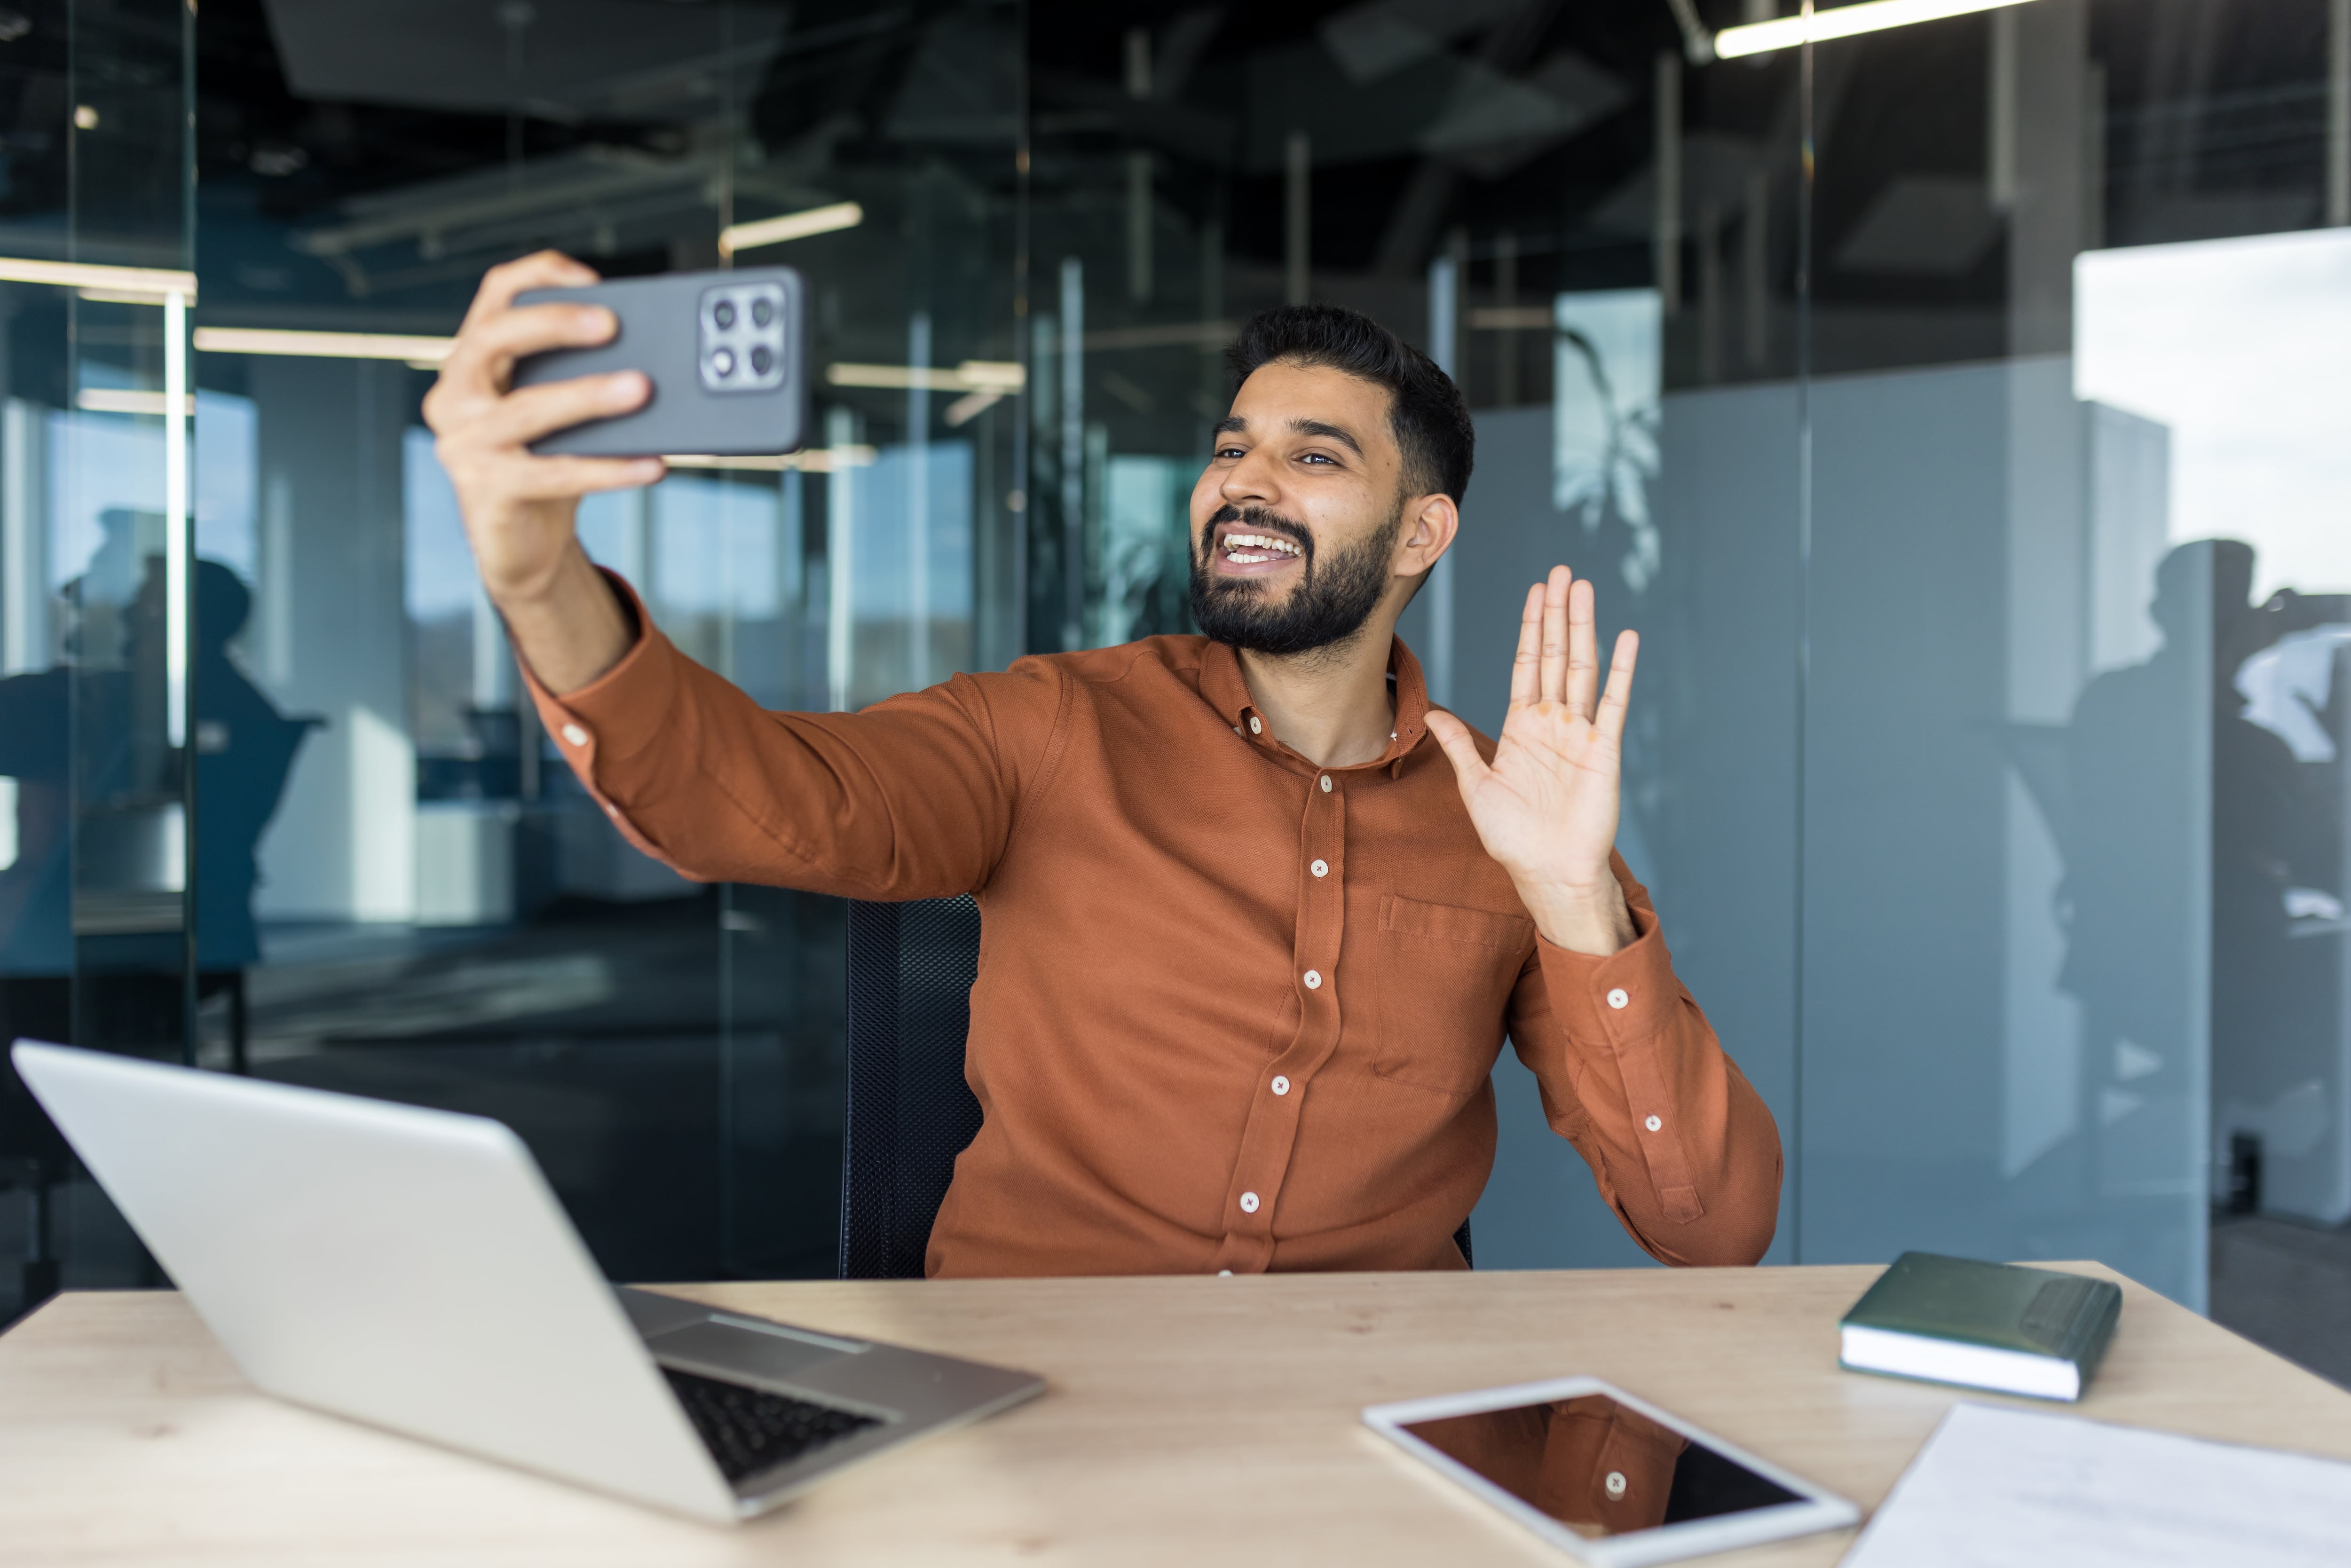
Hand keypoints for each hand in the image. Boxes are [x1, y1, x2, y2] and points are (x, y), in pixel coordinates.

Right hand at [422, 252, 660, 691]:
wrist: (521, 542)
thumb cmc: (544, 463)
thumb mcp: (557, 410)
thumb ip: (578, 376)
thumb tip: (649, 358)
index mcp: (472, 361)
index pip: (495, 295)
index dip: (540, 275)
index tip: (593, 278)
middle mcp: (454, 394)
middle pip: (496, 337)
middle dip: (555, 324)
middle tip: (612, 324)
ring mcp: (464, 443)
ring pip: (529, 409)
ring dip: (590, 396)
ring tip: (642, 389)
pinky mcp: (486, 489)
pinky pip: (556, 473)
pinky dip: (610, 469)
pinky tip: (652, 464)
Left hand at [1424, 566, 1637, 955]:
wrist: (1547, 871)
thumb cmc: (1513, 838)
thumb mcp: (1475, 787)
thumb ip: (1459, 746)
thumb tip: (1429, 714)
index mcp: (1522, 726)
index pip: (1525, 664)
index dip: (1529, 627)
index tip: (1535, 592)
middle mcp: (1552, 722)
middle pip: (1553, 655)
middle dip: (1556, 614)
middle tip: (1562, 572)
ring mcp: (1579, 733)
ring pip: (1581, 668)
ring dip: (1582, 628)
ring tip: (1584, 589)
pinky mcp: (1603, 750)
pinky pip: (1613, 703)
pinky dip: (1621, 671)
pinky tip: (1625, 638)